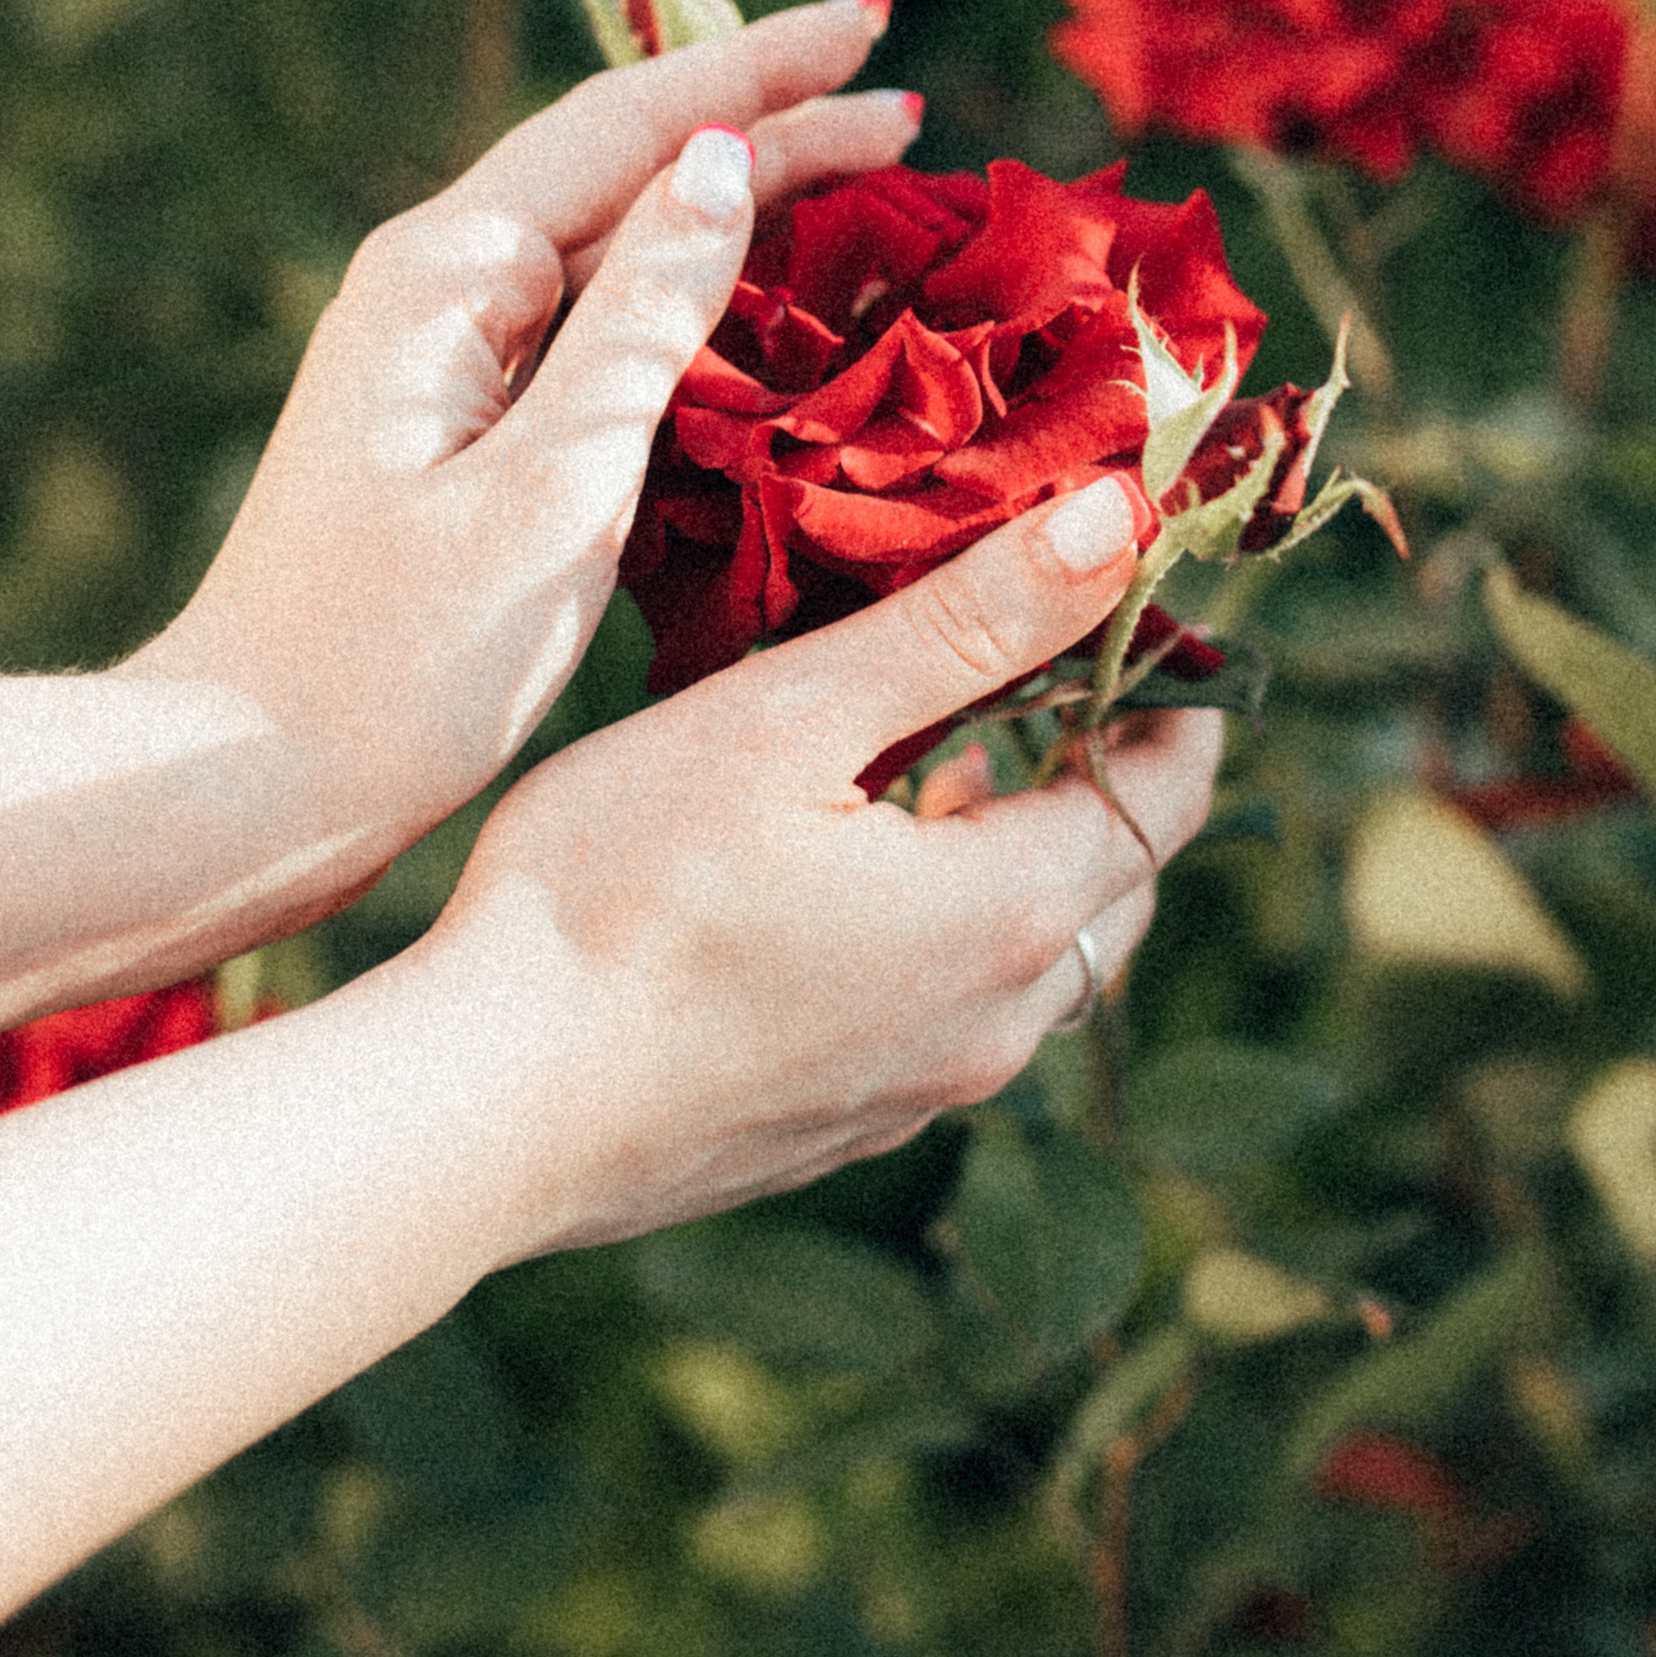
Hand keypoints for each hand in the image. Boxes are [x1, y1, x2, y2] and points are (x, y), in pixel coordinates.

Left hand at [128, 0, 915, 911]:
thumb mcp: (550, 487)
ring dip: (742, 206)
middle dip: (772, 125)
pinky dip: (698, 298)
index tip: (877, 23)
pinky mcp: (459, 430)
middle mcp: (439, 286)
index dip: (765, 70)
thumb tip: (723, 161)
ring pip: (621, 243)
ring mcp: (445, 357)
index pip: (635, 121)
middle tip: (909, 105)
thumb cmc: (396, 656)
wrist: (249, 780)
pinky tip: (767, 313)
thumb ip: (643, 320)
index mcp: (450, 272)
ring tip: (868, 181)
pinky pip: (601, 327)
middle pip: (631, 165)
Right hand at [400, 475, 1223, 1258]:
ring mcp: (916, 1095)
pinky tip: (852, 887)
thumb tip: (1115, 523)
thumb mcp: (793, 717)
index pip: (1165, 797)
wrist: (485, 1111)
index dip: (1170, 701)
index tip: (1145, 624)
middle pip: (1116, 886)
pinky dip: (945, 939)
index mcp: (1006, 914)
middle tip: (1051, 679)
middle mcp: (992, 1026)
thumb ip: (963, 623)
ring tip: (947, 768)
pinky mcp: (837, 1133)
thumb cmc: (619, 891)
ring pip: (1032, 963)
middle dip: (1103, 779)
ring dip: (1018, 860)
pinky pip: (947, 1021)